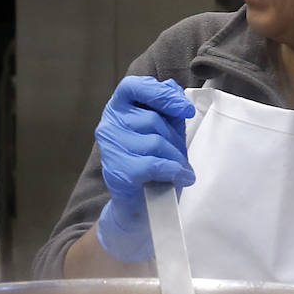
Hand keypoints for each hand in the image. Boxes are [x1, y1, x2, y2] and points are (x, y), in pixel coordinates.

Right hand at [93, 75, 194, 262]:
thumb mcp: (165, 130)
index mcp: (118, 108)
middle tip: (179, 154)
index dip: (162, 95)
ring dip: (176, 158)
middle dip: (174, 138)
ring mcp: (110, 148)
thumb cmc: (153, 165)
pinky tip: (182, 178)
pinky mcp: (118, 171)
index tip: (185, 110)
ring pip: (155, 142)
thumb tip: (173, 86)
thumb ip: (168, 108)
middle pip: (152, 119)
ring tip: (178, 168)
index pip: (135, 87)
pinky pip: (155, 163)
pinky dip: (174, 171)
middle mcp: (108, 124)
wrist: (141, 206)